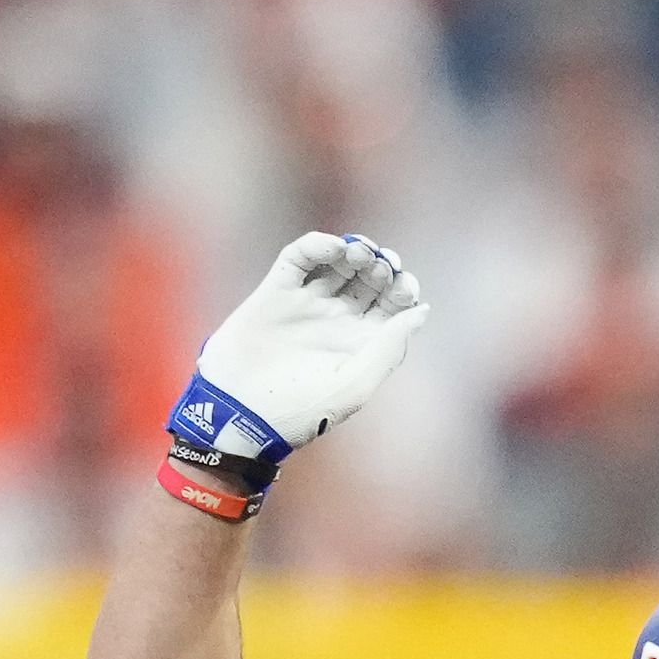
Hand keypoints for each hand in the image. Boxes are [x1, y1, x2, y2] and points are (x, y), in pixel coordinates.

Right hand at [191, 232, 428, 455]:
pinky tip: (333, 248)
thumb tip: (421, 311)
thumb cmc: (297, 411)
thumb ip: (389, 348)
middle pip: (370, 279)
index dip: (404, 287)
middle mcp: (334, 321)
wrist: (237, 413)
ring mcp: (305, 304)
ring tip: (359, 254)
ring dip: (356, 250)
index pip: (393, 303)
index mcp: (358, 344)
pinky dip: (318, 244)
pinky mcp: (275, 292)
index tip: (403, 287)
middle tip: (381, 266)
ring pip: (338, 262)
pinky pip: (300, 257)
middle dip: (382, 265)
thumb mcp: (353, 387)